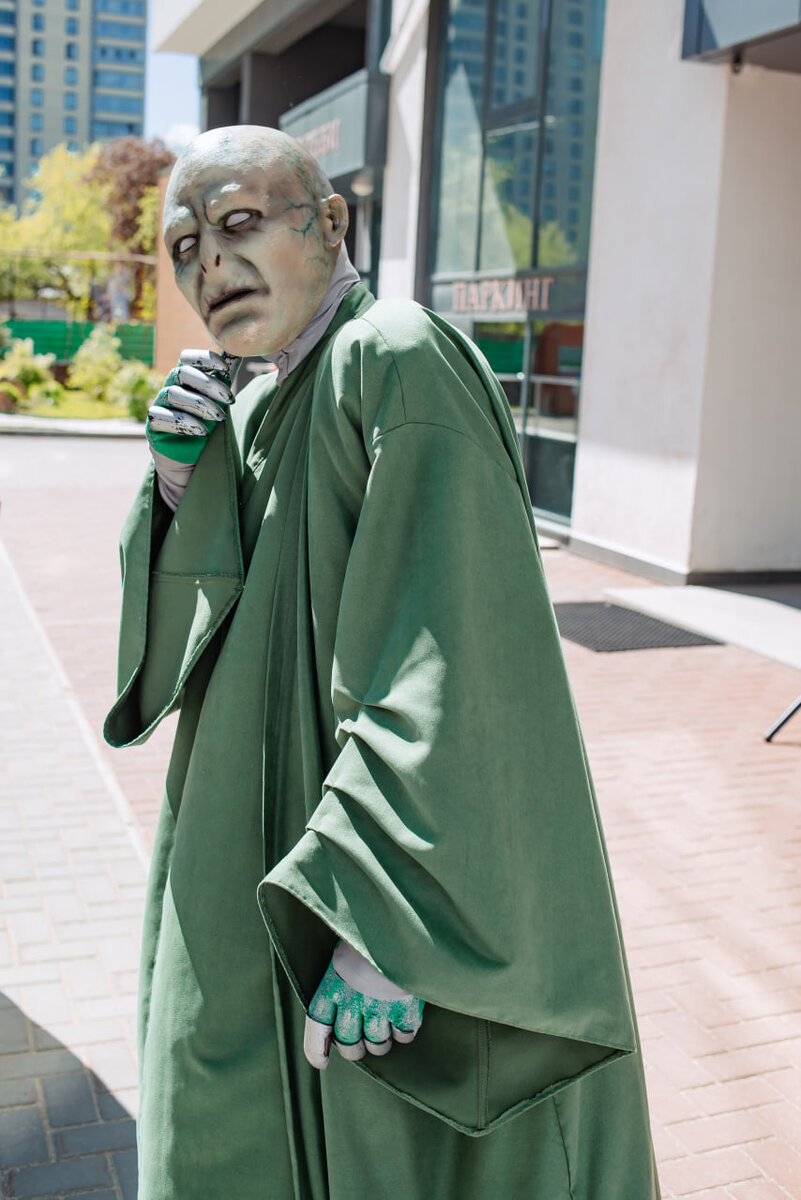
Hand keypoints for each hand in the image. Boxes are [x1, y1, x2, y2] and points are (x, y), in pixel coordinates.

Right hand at [146, 349, 234, 464]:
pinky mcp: (153, 425)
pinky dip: (186, 423)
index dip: (203, 358)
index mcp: (185, 379)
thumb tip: (238, 354)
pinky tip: (202, 432)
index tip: (224, 367)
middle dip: (209, 384)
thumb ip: (224, 380)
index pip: (187, 358)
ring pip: (173, 393)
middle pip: (181, 372)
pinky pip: (162, 417)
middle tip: (229, 399)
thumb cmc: (205, 424)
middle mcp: (170, 388)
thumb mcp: (218, 401)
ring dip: (201, 405)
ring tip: (219, 418)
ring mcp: (159, 405)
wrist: (190, 458)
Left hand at [304, 940, 423, 1070]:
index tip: (322, 1062)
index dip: (316, 1050)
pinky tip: (405, 1013)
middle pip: (350, 1046)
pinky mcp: (404, 1009)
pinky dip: (406, 1029)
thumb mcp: (344, 955)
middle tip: (364, 1036)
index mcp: (331, 986)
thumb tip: (337, 1016)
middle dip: (357, 1047)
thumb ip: (340, 984)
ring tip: (387, 1019)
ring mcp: (379, 1008)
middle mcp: (351, 1002)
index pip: (316, 1028)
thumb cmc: (369, 937)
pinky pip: (404, 1036)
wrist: (398, 924)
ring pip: (378, 1045)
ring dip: (382, 1038)